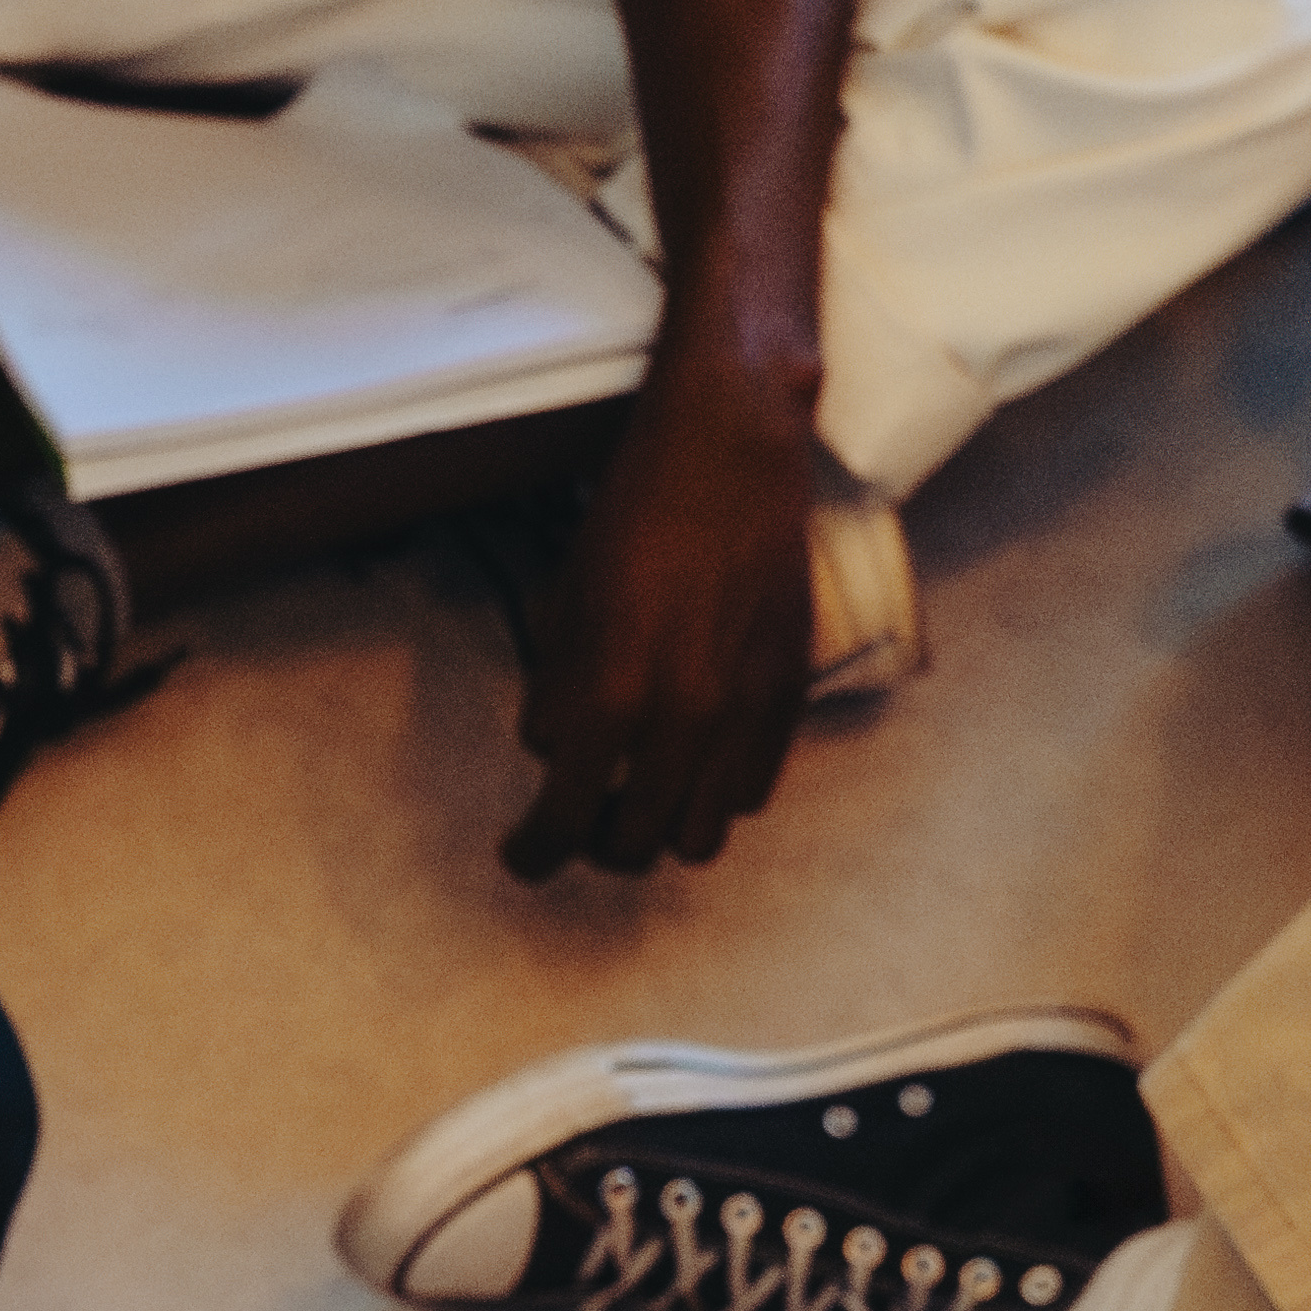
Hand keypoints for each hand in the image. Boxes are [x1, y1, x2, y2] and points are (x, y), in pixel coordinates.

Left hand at [507, 358, 826, 878]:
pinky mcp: (787, 694)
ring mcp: (744, 712)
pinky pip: (752, 790)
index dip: (534, 852)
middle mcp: (682, 718)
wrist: (729, 454)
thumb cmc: (638, 514)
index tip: (522, 857)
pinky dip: (717, 792)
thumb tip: (557, 752)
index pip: (564, 820)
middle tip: (578, 823)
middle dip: (594, 845)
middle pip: (633, 845)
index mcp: (610, 694)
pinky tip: (693, 759)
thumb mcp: (565, 604)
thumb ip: (558, 692)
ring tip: (639, 798)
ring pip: (701, 837)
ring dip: (662, 829)